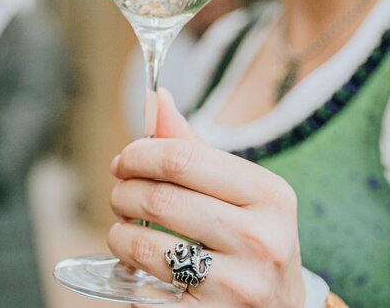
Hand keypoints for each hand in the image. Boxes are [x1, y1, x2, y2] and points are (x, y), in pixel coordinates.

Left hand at [108, 89, 305, 307]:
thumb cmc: (254, 244)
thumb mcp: (242, 196)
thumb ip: (196, 150)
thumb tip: (158, 99)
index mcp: (270, 195)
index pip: (182, 157)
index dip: (139, 154)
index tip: (125, 161)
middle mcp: (261, 239)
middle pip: (159, 198)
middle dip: (123, 193)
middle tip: (120, 195)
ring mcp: (238, 285)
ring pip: (144, 245)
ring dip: (119, 234)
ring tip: (125, 232)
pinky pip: (144, 289)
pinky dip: (130, 274)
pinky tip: (138, 268)